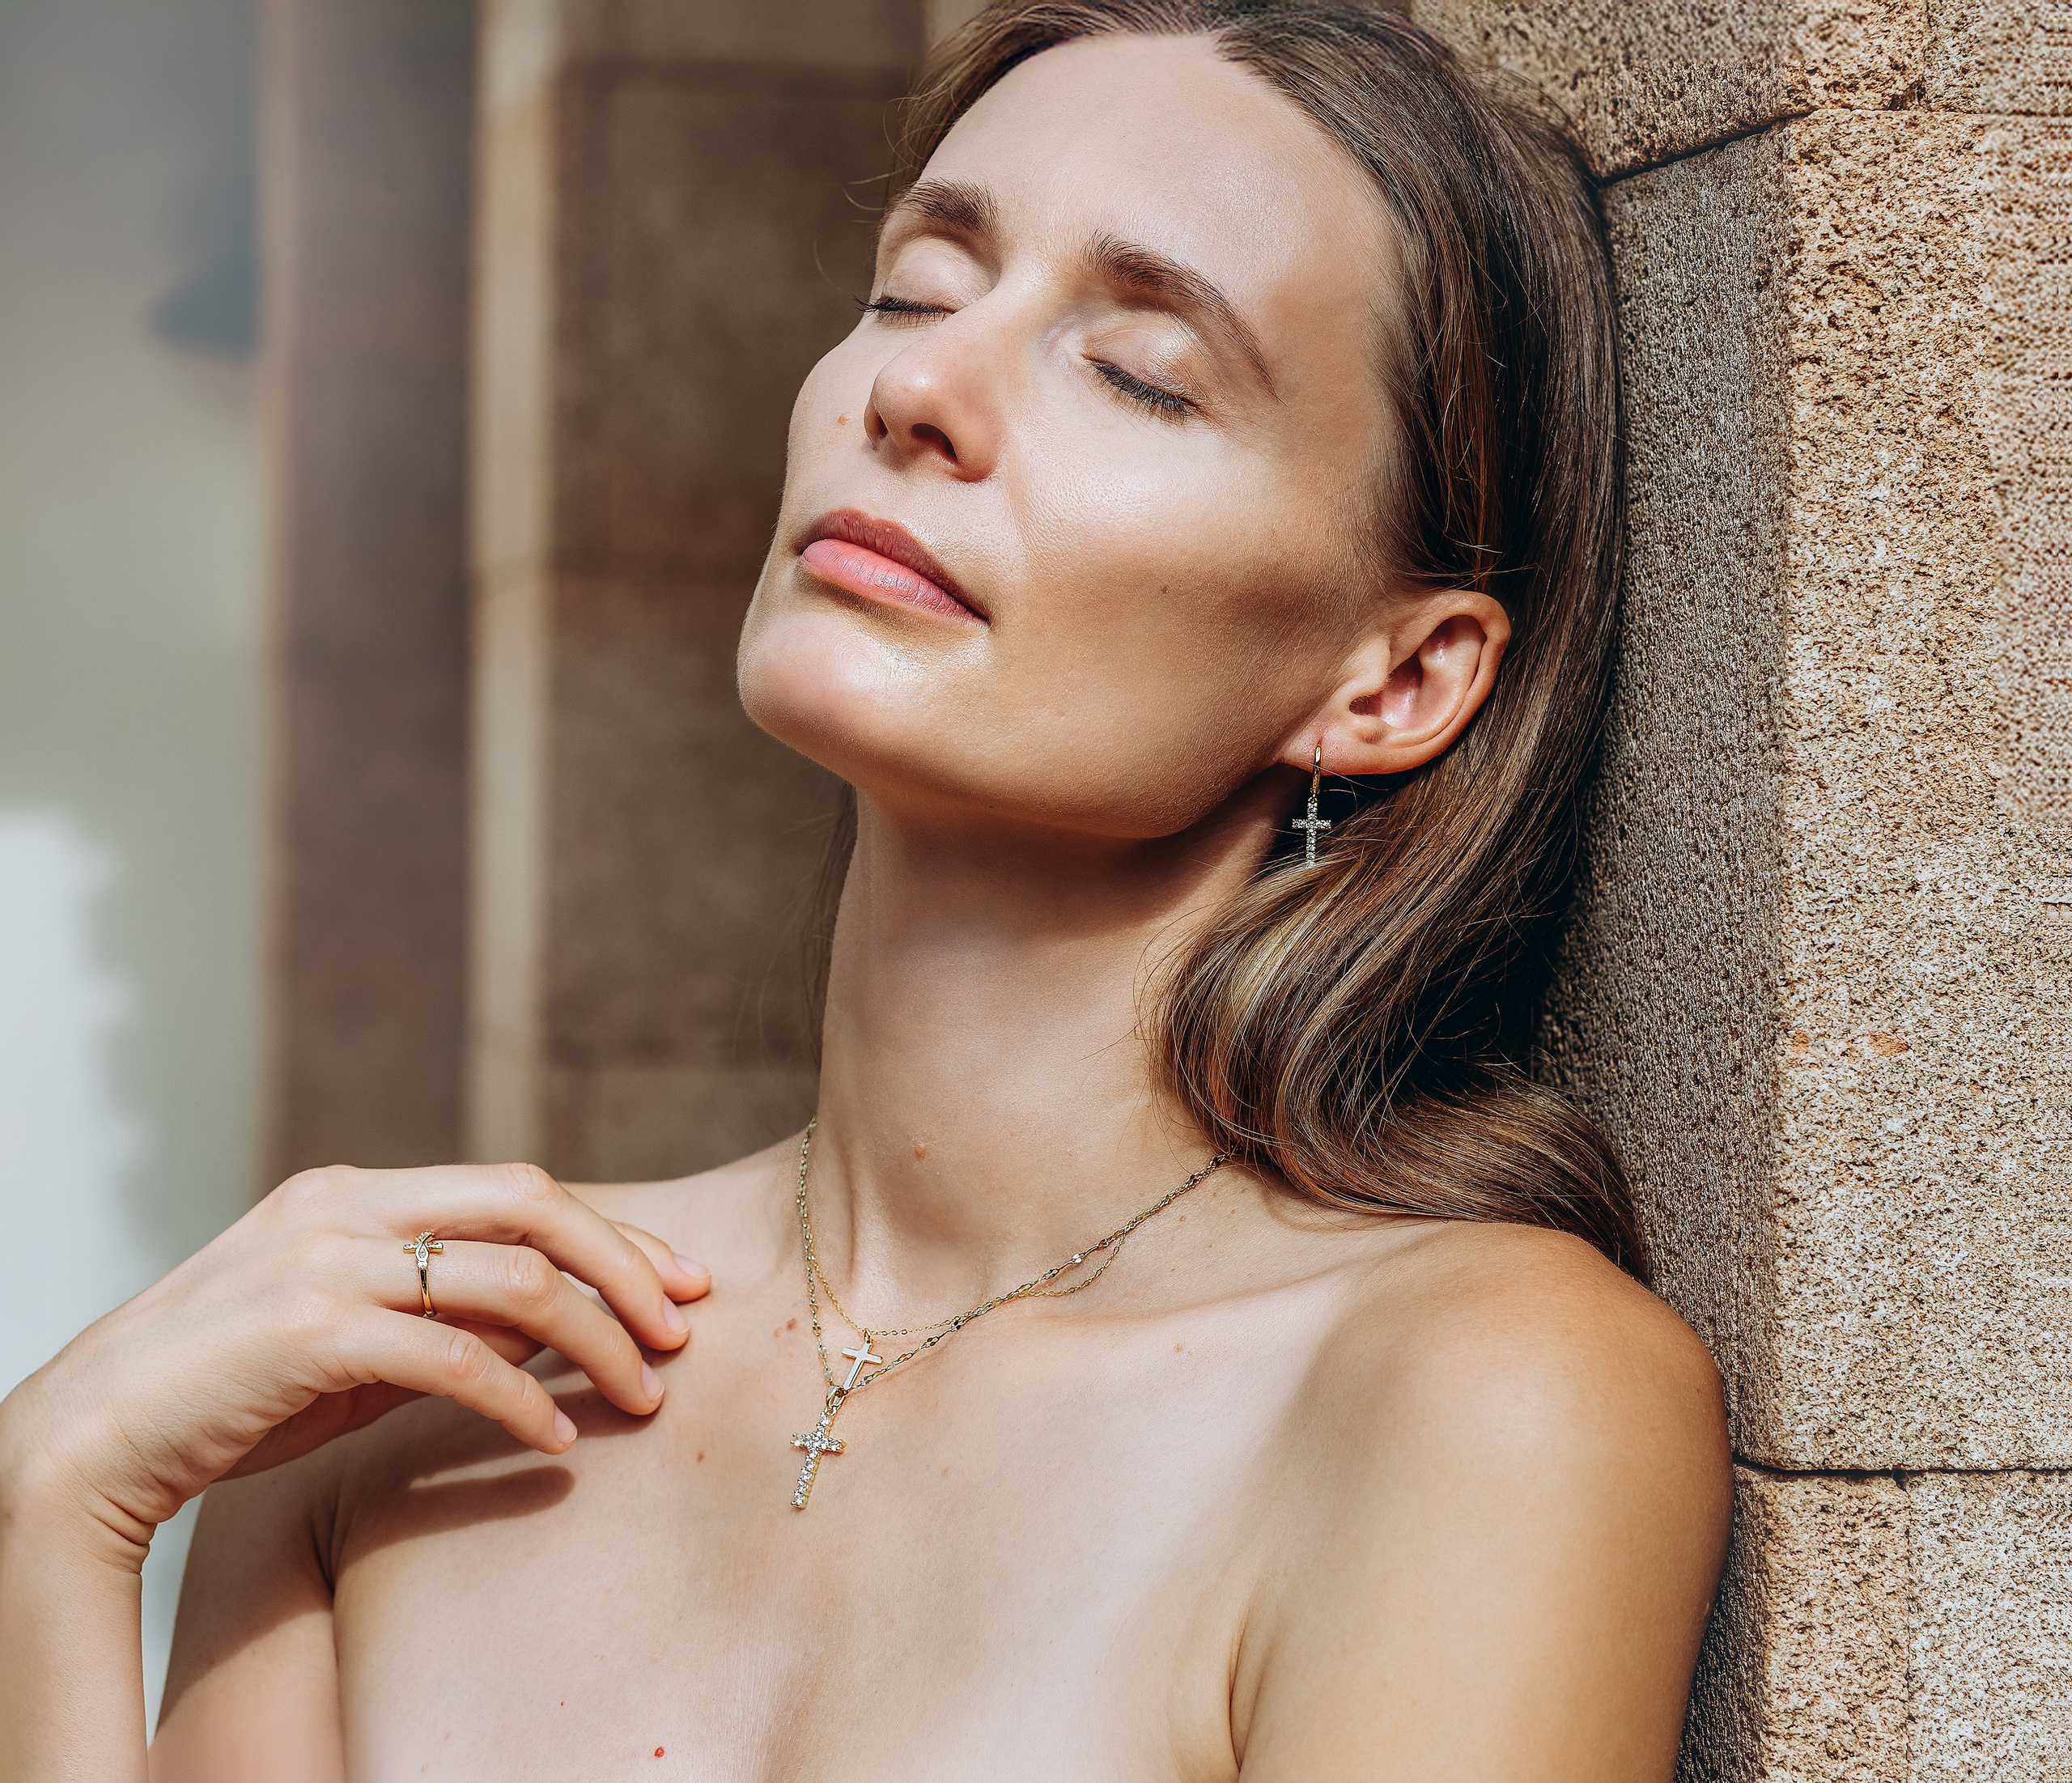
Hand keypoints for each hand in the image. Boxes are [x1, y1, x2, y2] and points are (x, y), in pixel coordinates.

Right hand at [0, 1162, 708, 1542]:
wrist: (95, 1436)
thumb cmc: (236, 1390)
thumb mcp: (355, 1337)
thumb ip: (447, 1314)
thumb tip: (565, 1321)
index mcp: (360, 1191)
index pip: (519, 1189)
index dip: (612, 1232)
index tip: (680, 1279)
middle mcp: (349, 1205)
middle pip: (534, 1206)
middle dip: (626, 1263)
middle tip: (682, 1328)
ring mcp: (328, 1260)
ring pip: (514, 1281)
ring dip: (597, 1341)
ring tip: (643, 1397)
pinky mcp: (312, 1330)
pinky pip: (457, 1357)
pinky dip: (524, 1399)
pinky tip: (558, 1439)